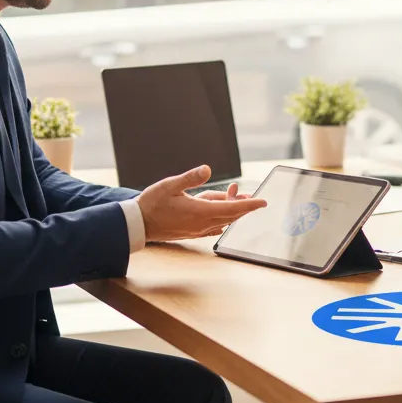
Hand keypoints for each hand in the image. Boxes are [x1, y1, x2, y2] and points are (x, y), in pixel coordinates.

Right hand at [137, 166, 265, 241]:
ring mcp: (197, 230)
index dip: (249, 205)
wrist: (138, 225)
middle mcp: (201, 223)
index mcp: (199, 211)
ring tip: (232, 195)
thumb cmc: (152, 203)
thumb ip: (190, 178)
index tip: (263, 202)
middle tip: (247, 192)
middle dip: (242, 205)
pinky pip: (214, 226)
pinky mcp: (192, 233)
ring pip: (223, 220)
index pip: (232, 208)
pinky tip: (220, 213)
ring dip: (230, 209)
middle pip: (231, 215)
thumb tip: (208, 169)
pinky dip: (221, 218)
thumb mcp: (170, 185)